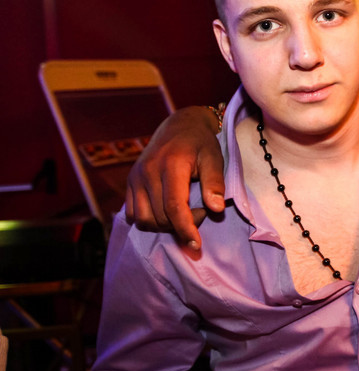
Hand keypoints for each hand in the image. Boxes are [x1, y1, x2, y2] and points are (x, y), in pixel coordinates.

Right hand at [125, 105, 225, 247]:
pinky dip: (149, 220)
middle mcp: (148, 171)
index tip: (196, 245)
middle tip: (202, 210)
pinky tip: (166, 211)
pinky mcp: (130, 181)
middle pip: (160, 216)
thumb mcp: (215, 158)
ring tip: (184, 211)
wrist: (180, 125)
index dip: (185, 229)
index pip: (174, 206)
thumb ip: (215, 183)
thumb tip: (216, 209)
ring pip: (144, 219)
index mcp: (171, 165)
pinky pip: (133, 214)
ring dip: (164, 225)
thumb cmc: (201, 143)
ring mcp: (135, 177)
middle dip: (182, 224)